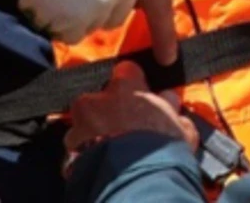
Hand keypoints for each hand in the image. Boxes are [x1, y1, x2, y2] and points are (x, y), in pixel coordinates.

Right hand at [20, 0, 178, 63]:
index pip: (159, 3)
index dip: (164, 33)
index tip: (167, 57)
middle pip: (115, 16)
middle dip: (97, 6)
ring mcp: (103, 5)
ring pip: (90, 25)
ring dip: (74, 14)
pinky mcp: (77, 21)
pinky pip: (68, 33)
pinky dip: (57, 21)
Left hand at [65, 62, 198, 155]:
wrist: (136, 179)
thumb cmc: (161, 148)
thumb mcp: (180, 125)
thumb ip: (169, 107)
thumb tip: (168, 99)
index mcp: (125, 87)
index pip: (126, 70)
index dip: (133, 82)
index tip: (139, 93)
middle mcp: (97, 98)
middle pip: (100, 96)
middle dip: (107, 108)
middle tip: (124, 125)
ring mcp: (79, 124)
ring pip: (84, 121)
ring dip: (93, 130)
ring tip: (109, 147)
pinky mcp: (70, 148)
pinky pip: (76, 146)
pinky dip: (84, 151)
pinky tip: (99, 161)